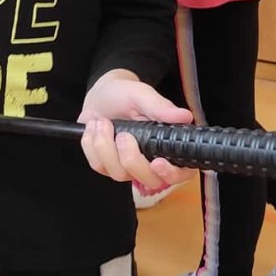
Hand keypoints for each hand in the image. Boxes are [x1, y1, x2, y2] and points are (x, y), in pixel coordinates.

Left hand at [79, 71, 194, 191]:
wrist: (101, 95)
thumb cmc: (126, 94)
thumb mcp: (143, 95)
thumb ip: (161, 107)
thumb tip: (184, 116)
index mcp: (166, 145)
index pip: (181, 173)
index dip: (171, 174)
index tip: (157, 163)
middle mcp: (150, 161)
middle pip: (149, 181)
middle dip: (131, 160)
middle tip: (123, 135)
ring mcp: (128, 167)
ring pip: (119, 174)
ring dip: (106, 146)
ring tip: (102, 122)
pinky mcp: (106, 166)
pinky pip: (98, 166)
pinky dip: (91, 145)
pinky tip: (93, 128)